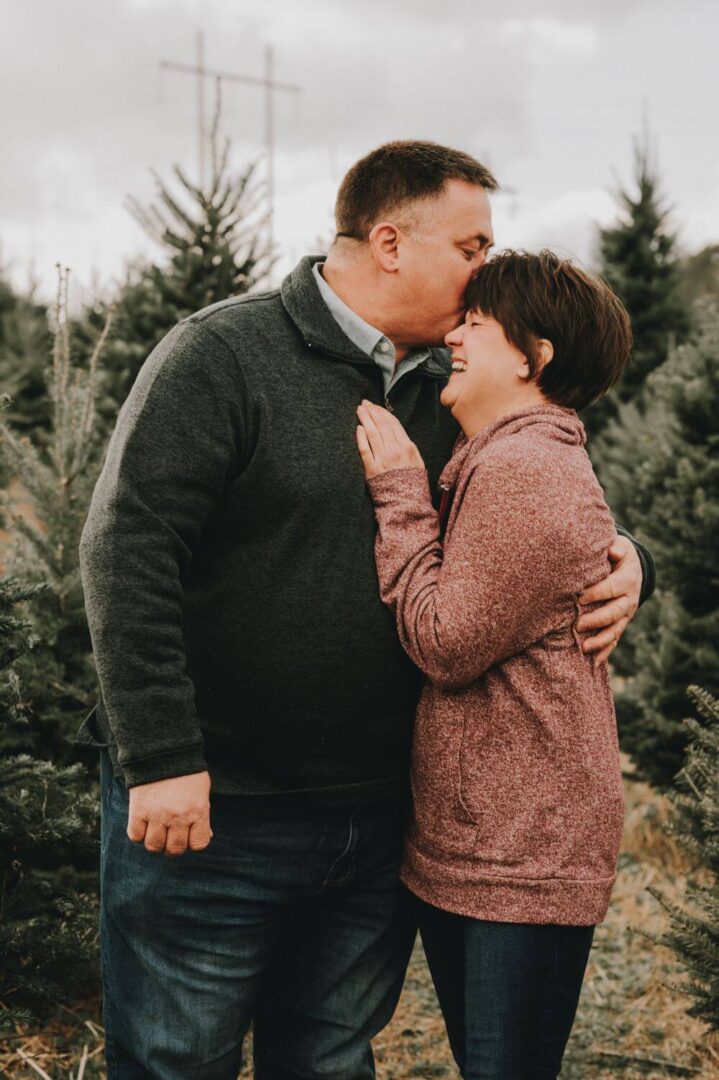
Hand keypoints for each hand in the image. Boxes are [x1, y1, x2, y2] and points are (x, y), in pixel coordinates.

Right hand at [127, 771, 212, 855]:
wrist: (162, 751)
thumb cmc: (186, 772)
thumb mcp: (202, 791)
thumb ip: (203, 815)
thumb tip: (207, 836)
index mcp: (198, 810)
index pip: (199, 844)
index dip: (193, 842)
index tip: (189, 835)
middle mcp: (178, 815)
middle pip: (174, 849)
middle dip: (173, 846)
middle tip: (170, 835)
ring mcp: (157, 814)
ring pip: (153, 846)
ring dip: (155, 842)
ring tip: (157, 830)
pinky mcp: (138, 809)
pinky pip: (135, 835)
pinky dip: (139, 834)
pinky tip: (144, 824)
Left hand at [356, 400, 424, 478]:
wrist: (406, 504)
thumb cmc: (413, 484)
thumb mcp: (418, 462)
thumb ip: (409, 447)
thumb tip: (398, 434)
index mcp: (408, 447)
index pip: (393, 424)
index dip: (383, 412)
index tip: (375, 406)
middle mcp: (395, 450)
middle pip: (381, 425)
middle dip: (372, 411)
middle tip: (364, 403)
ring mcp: (382, 459)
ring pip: (372, 433)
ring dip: (365, 419)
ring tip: (359, 410)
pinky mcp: (372, 469)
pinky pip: (365, 449)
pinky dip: (361, 437)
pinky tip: (358, 428)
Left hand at [576, 536, 641, 665]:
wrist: (633, 568)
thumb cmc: (618, 555)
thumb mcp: (621, 546)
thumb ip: (616, 548)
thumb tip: (613, 551)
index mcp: (627, 579)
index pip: (612, 588)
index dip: (596, 593)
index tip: (579, 598)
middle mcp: (629, 599)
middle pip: (615, 612)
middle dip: (597, 620)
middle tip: (579, 625)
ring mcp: (626, 614)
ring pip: (616, 630)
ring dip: (601, 640)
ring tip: (584, 648)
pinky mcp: (621, 623)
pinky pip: (614, 639)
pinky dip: (605, 651)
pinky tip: (594, 662)